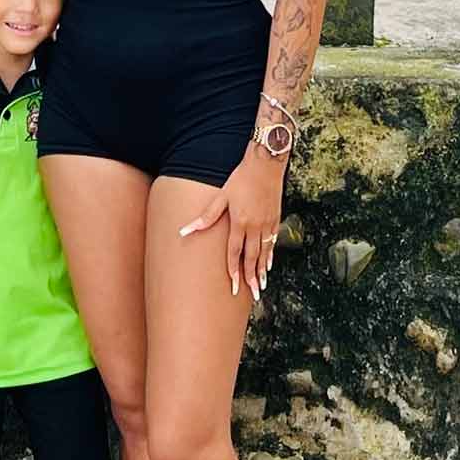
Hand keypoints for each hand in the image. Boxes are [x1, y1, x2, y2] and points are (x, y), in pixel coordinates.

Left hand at [179, 144, 286, 300]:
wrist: (266, 164)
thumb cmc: (241, 178)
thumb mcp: (221, 196)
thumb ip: (205, 217)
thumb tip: (184, 231)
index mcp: (239, 222)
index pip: (234, 253)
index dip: (234, 271)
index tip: (234, 287)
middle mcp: (255, 227)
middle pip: (252, 258)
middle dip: (251, 278)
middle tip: (252, 295)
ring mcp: (267, 224)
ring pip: (264, 253)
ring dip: (262, 271)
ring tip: (261, 286)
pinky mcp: (275, 219)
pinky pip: (273, 243)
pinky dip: (270, 256)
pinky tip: (269, 265)